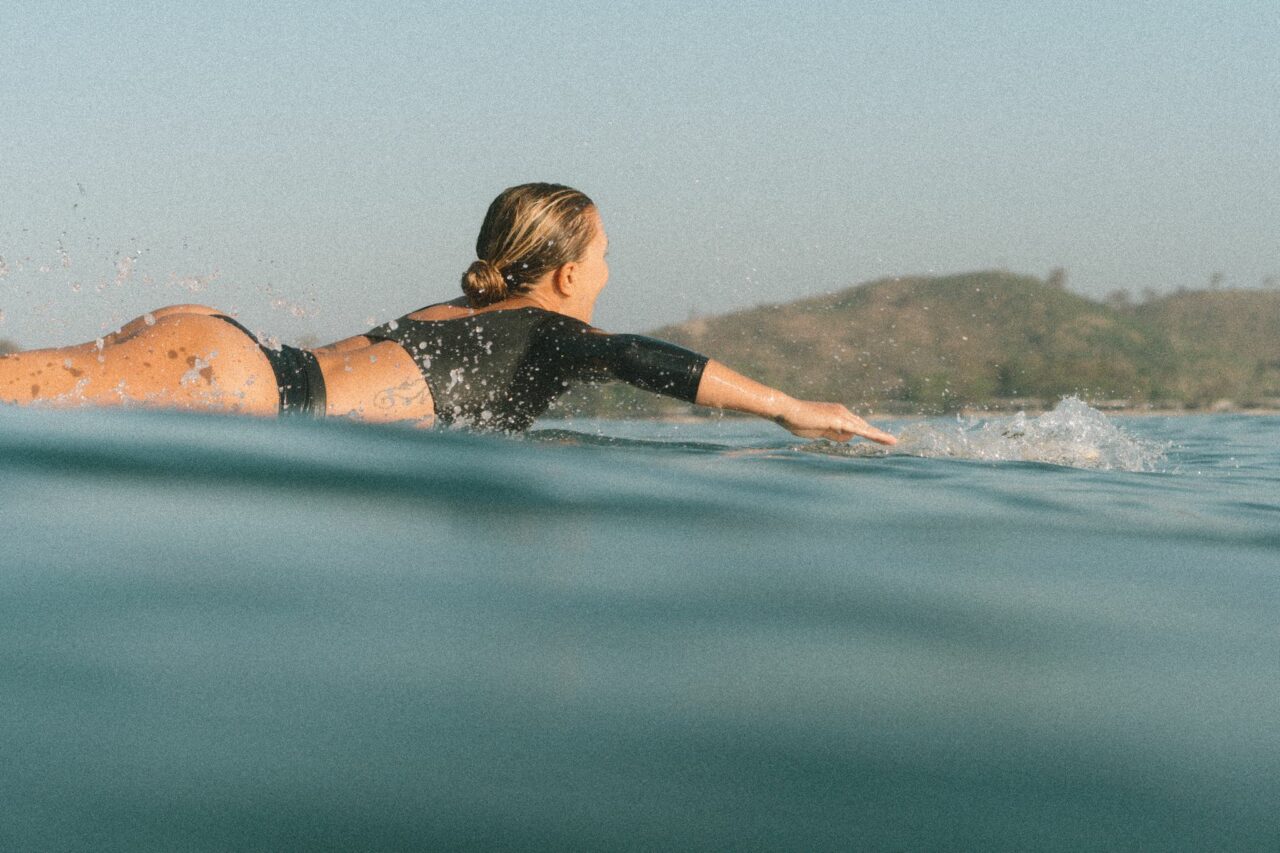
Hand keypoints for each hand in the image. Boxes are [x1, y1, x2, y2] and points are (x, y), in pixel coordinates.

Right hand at [777, 400, 896, 444]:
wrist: (788, 411)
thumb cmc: (799, 421)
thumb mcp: (819, 431)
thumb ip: (834, 434)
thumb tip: (848, 437)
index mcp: (837, 414)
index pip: (857, 425)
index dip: (869, 433)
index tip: (879, 439)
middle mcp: (842, 411)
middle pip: (864, 426)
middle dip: (878, 434)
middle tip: (892, 441)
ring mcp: (840, 414)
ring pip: (864, 427)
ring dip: (878, 435)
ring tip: (891, 442)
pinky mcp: (837, 420)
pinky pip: (857, 429)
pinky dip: (869, 434)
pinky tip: (879, 438)